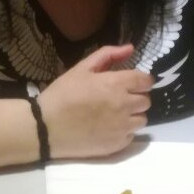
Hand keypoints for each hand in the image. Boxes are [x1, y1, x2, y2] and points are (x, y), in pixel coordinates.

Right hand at [38, 45, 152, 158]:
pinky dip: (124, 132)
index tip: (130, 84)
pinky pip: (131, 136)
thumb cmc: (62, 94)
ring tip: (114, 116)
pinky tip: (107, 129)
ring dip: (132, 116)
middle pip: (146, 101)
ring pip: (142, 120)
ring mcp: (122, 127)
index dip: (140, 81)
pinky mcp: (117, 145)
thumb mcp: (81, 68)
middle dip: (136, 97)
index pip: (146, 81)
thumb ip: (108, 55)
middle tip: (119, 99)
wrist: (46, 127)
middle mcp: (125, 106)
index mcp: (116, 84)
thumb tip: (130, 49)